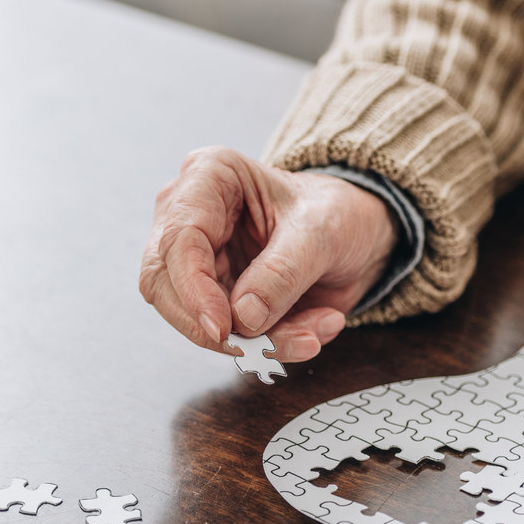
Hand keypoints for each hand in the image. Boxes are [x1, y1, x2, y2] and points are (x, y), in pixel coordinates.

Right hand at [139, 147, 398, 361]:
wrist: (358, 232)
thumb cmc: (336, 211)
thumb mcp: (323, 231)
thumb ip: (284, 271)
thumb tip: (243, 316)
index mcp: (210, 176)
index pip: (178, 239)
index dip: (193, 290)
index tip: (223, 328)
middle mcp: (191, 216)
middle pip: (165, 285)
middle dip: (215, 326)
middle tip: (263, 347)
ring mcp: (199, 260)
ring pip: (195, 319)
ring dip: (254, 341)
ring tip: (310, 335)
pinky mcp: (215, 296)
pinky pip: (227, 336)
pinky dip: (270, 344)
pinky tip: (312, 331)